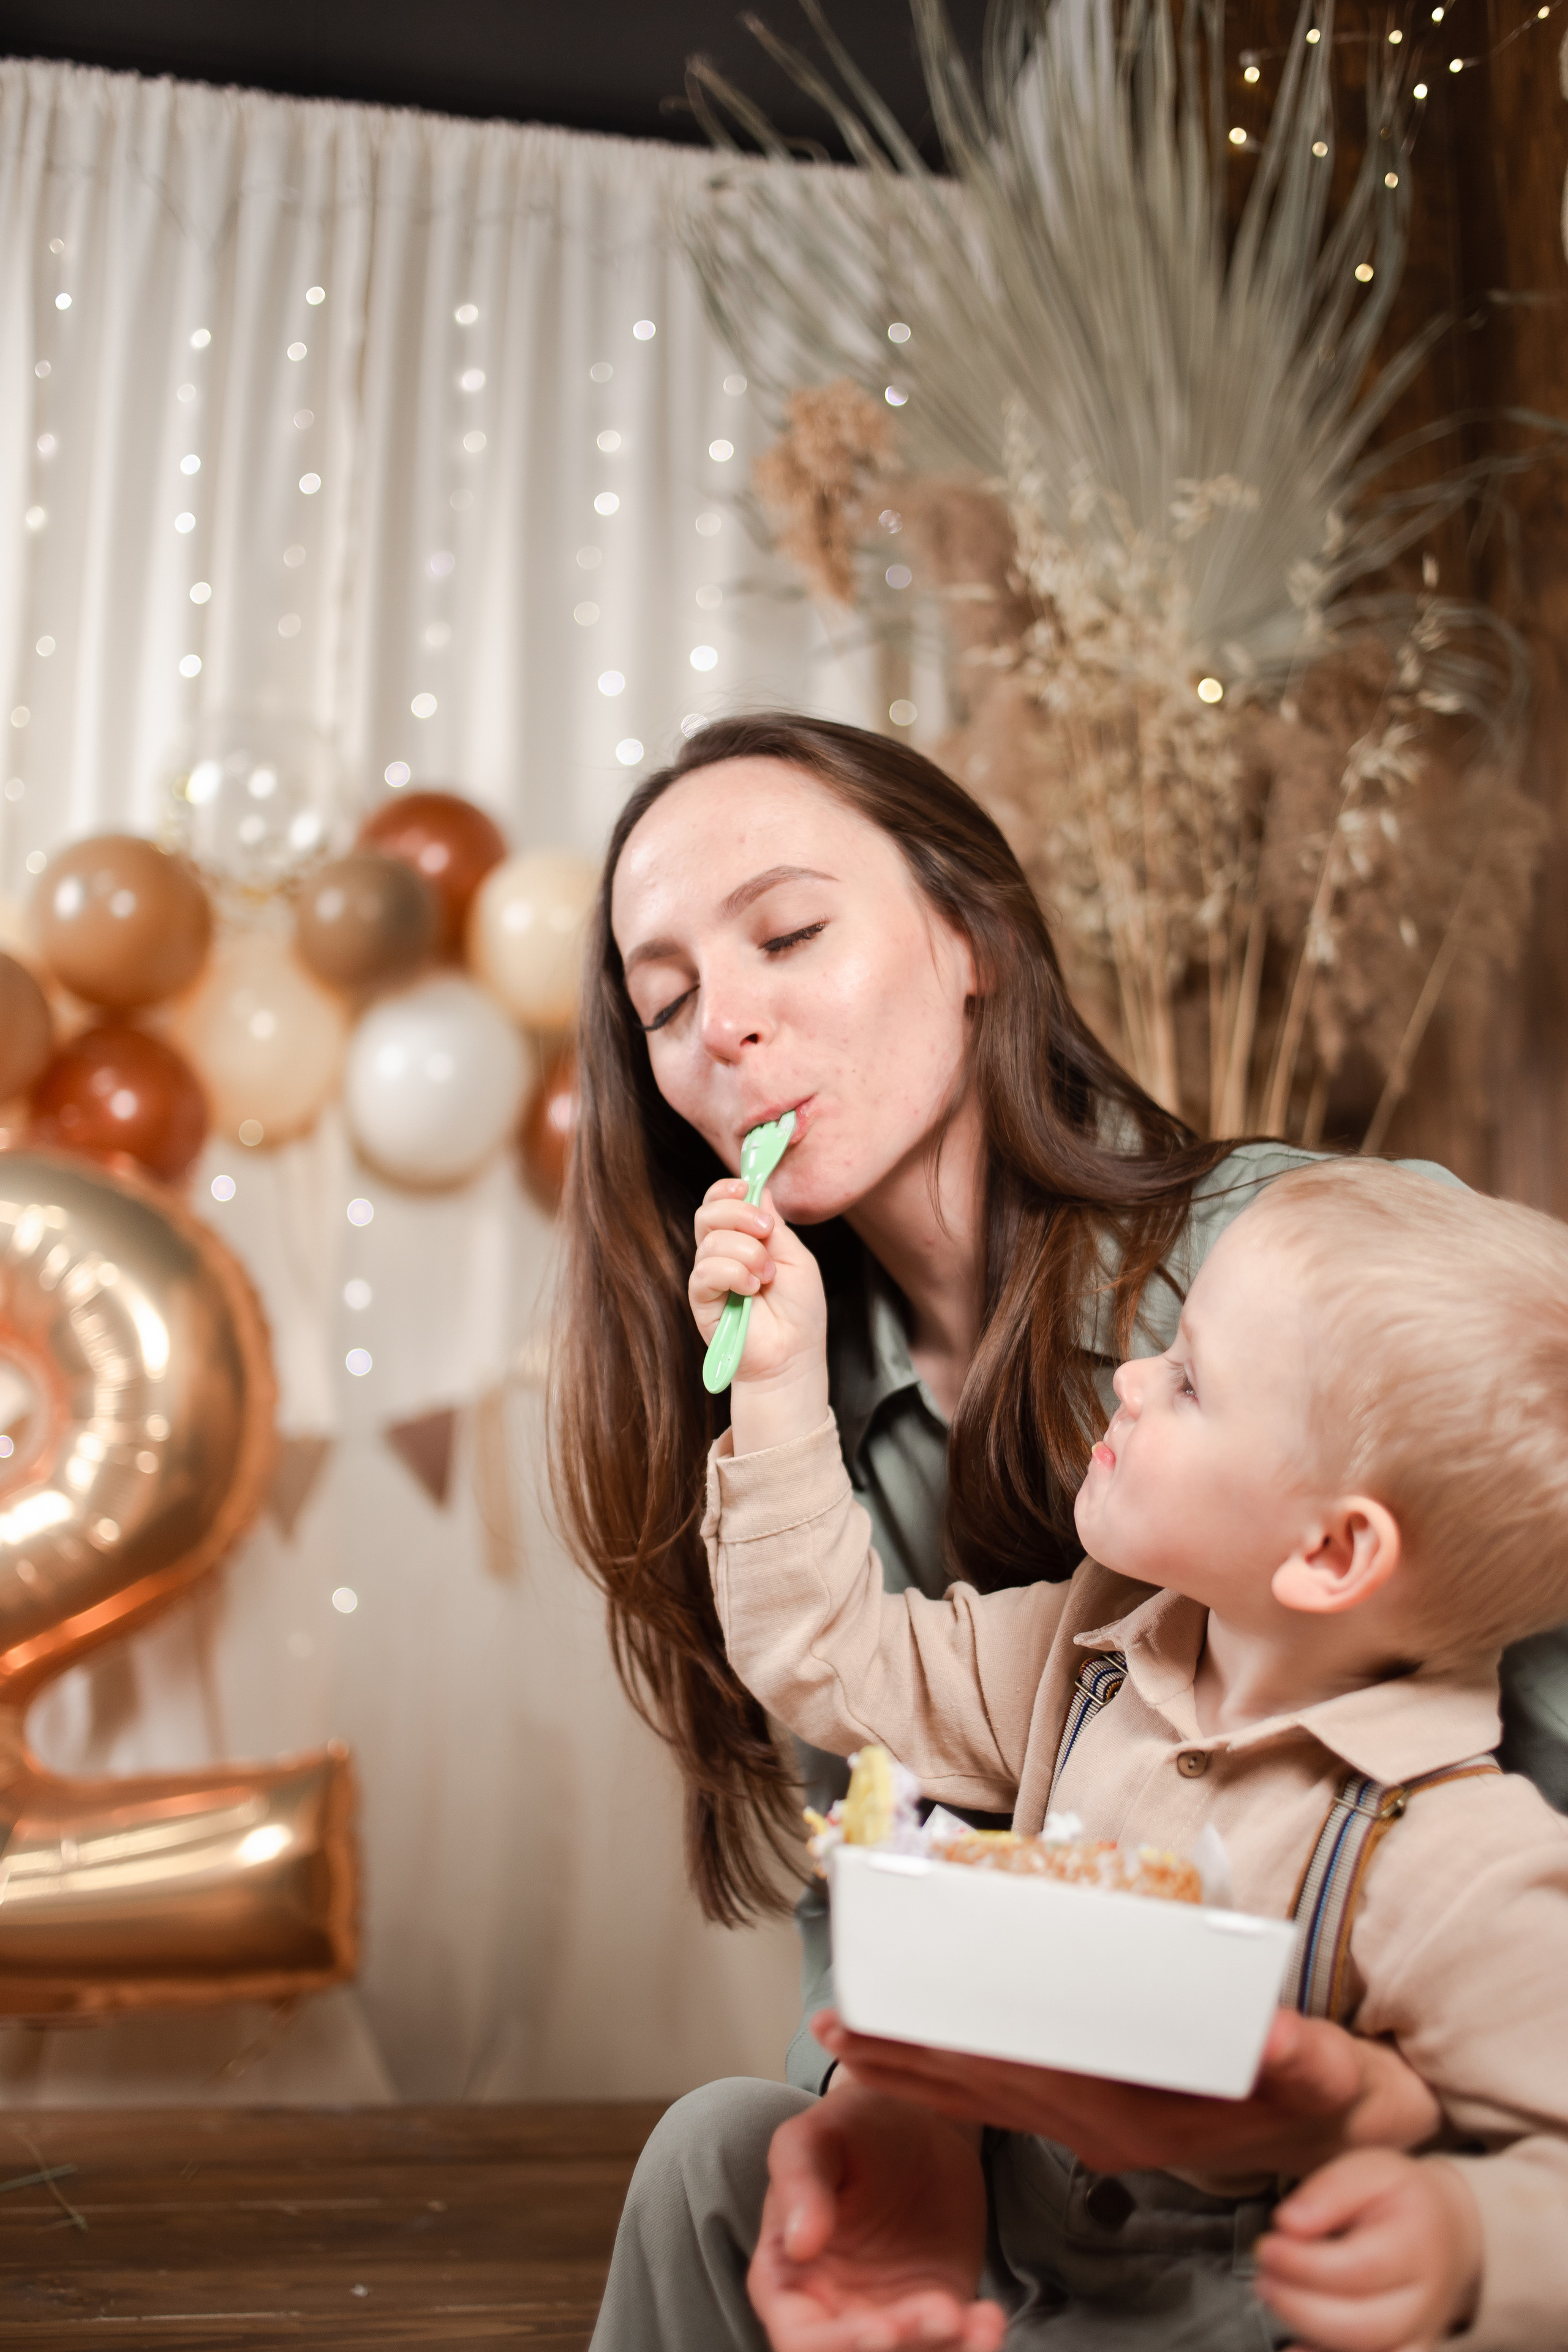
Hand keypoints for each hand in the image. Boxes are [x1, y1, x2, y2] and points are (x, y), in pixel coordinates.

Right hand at [690, 1178, 828, 1448]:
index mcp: (745, 1239)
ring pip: (710, 1240)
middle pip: (708, 1212)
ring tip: (767, 1277)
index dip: (728, 1189)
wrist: (793, 1356)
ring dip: (746, 1252)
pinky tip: (752, 1288)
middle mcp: (722, 1254)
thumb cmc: (799, 1312)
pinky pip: (705, 1271)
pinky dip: (732, 1273)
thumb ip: (774, 1225)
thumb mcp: (797, 1258)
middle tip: (766, 1232)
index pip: (722, 1201)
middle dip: (739, 1213)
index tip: (746, 1187)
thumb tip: (759, 1188)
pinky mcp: (701, 1300)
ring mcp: (710, 1276)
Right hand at [748, 2083, 1007, 2351]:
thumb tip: (799, 2245)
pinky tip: (989, 2317)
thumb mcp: (813, 2138)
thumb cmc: (851, 2126)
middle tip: (938, 2314)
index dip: (836, 2347)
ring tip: (967, 2314)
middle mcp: (834, 2312)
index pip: (801, 2341)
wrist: (918, 2119)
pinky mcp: (939, 2312)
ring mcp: (890, 2317)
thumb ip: (799, 2183)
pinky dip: (973, 2346)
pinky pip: (955, 2347)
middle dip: (899, 2351)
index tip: (881, 2327)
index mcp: (788, 2280)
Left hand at [811, 2009, 1441, 2179]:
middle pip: (984, 2091)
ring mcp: (1091, 2136)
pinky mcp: (1092, 2128)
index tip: (898, 2018)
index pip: (1028, 2074)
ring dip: (913, 2072)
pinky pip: (1003, 2107)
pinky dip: (950, 2084)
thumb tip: (1281, 2036)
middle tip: (833, 2021)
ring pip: (982, 2104)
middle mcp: (1099, 2131)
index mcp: (1135, 2113)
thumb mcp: (1325, 2072)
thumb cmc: (1315, 2093)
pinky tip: (911, 2061)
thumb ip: (1304, 2057)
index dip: (960, 2048)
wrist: (1330, 2142)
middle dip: (907, 2058)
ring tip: (844, 2036)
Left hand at [1254, 2149, 1481, 2351]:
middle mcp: (1426, 2300)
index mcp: (1418, 2244)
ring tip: (1275, 2298)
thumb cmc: (1400, 2198)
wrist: (1446, 2231)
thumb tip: (1289, 2223)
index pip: (1361, 2268)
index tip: (1267, 2247)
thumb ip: (1329, 2191)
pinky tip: (1295, 2349)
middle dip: (1299, 2305)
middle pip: (1363, 2325)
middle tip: (1263, 2277)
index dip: (1306, 2265)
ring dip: (1310, 2336)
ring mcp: (1421, 2335)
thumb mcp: (1370, 2170)